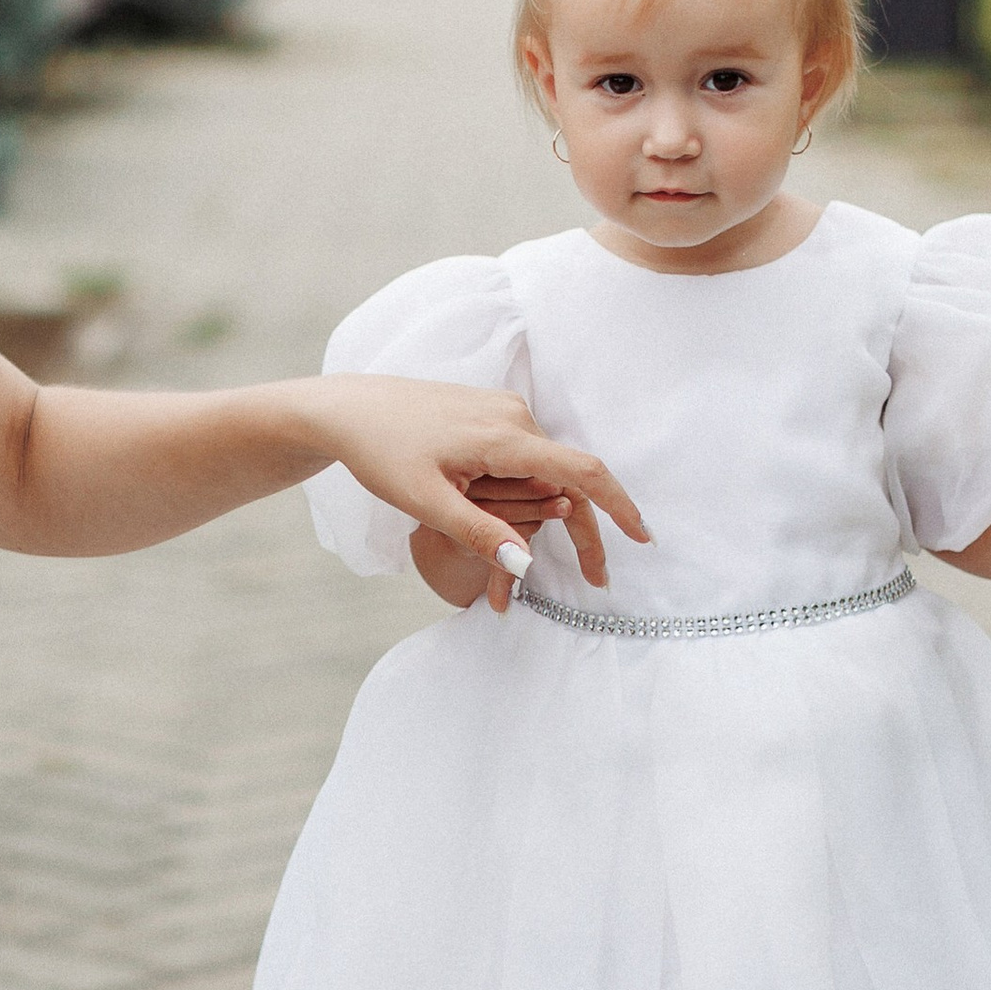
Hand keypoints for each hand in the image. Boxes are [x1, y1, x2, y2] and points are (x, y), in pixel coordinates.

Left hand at [319, 377, 648, 611]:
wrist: (347, 409)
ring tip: (508, 571)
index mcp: (505, 435)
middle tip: (591, 580)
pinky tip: (501, 522)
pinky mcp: (491, 415)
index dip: (619, 506)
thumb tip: (527, 565)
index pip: (583, 471)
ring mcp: (504, 411)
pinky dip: (521, 497)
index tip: (643, 538)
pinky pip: (523, 461)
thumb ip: (479, 533)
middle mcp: (515, 416)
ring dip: (540, 517)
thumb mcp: (424, 502)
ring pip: (544, 474)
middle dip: (579, 531)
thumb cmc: (380, 452)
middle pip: (568, 480)